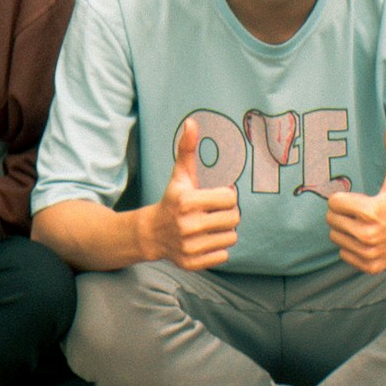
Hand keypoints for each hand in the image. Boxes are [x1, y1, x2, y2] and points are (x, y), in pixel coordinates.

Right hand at [145, 118, 239, 269]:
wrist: (151, 233)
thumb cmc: (172, 199)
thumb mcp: (179, 174)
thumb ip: (187, 148)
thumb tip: (192, 122)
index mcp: (187, 201)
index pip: (230, 198)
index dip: (228, 195)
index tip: (219, 194)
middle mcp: (188, 226)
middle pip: (233, 219)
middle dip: (229, 213)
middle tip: (217, 210)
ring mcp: (189, 247)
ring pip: (231, 238)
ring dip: (225, 230)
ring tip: (211, 225)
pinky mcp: (191, 263)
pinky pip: (223, 256)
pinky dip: (218, 248)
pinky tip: (205, 239)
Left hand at [325, 123, 385, 272]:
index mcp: (371, 211)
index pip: (334, 203)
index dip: (343, 198)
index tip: (356, 198)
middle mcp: (368, 235)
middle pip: (332, 220)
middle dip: (341, 213)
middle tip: (358, 211)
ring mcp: (369, 253)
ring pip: (336, 237)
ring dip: (345, 230)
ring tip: (362, 224)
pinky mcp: (370, 266)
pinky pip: (343, 254)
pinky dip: (351, 246)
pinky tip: (366, 239)